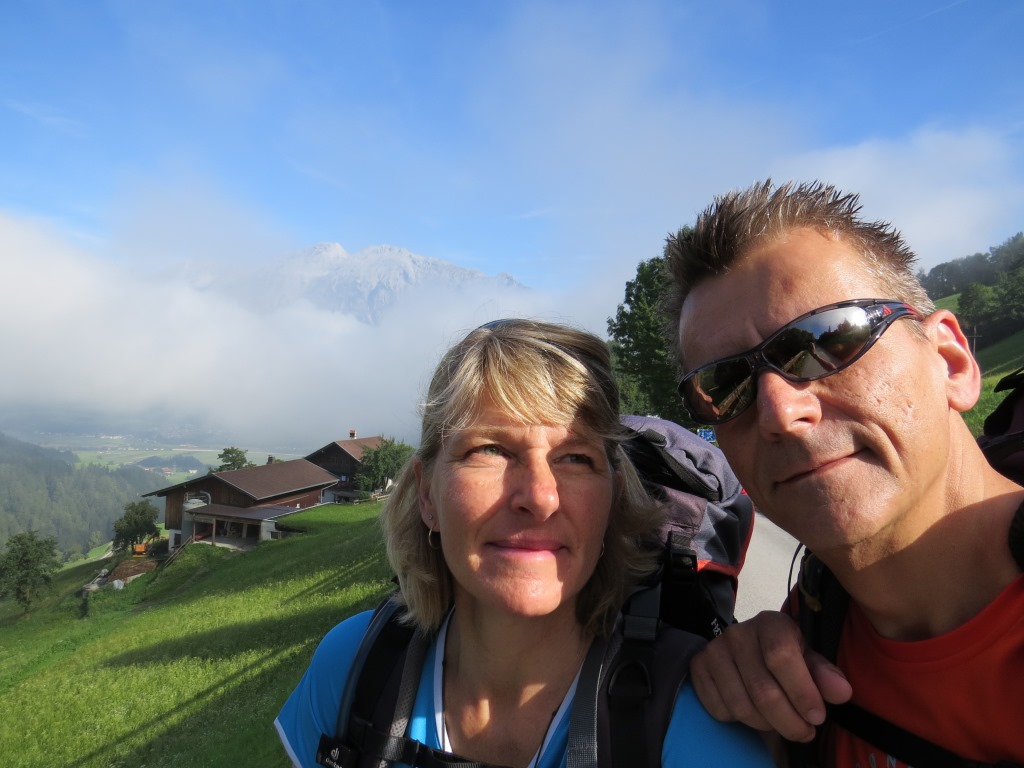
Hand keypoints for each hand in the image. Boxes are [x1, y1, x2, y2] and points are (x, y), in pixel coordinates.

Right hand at [689, 610, 852, 741]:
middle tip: (804, 732)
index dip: (801, 692)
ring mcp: (714, 650)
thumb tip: (841, 692)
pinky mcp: (698, 668)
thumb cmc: (786, 656)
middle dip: (789, 721)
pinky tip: (753, 712)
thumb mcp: (809, 660)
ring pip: (741, 706)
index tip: (817, 717)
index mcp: (771, 623)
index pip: (781, 657)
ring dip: (766, 725)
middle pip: (762, 690)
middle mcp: (738, 633)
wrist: (749, 651)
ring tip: (781, 723)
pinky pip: (719, 709)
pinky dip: (739, 721)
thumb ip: (825, 675)